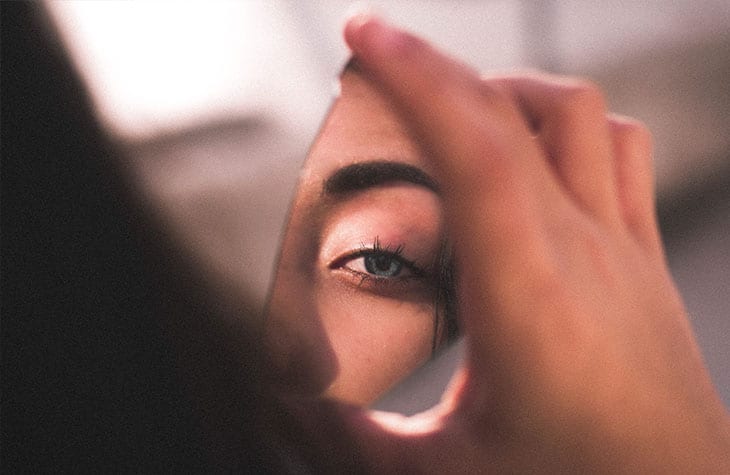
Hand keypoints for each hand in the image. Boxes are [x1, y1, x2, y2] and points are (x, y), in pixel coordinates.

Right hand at [290, 16, 729, 472]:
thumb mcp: (440, 474)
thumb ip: (350, 439)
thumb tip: (287, 404)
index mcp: (527, 300)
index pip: (475, 150)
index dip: (417, 78)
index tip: (364, 38)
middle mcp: (583, 254)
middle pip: (514, 114)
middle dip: (434, 68)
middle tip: (375, 66)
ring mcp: (623, 249)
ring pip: (581, 115)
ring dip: (508, 89)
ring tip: (452, 105)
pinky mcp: (644, 259)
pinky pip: (620, 152)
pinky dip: (568, 123)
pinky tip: (532, 152)